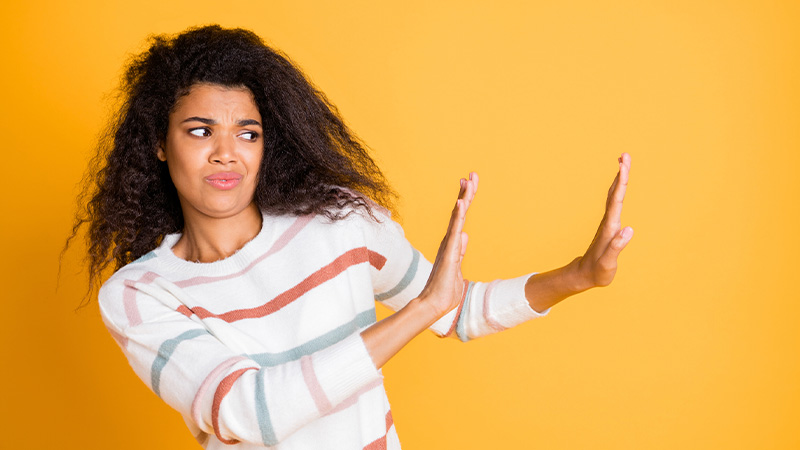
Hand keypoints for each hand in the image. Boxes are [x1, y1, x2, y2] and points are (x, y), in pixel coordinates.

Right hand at [418, 172, 478, 318]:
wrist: (436, 303)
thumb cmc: (446, 288)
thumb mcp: (458, 266)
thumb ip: (460, 251)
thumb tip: (465, 235)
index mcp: (453, 243)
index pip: (460, 217)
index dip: (465, 200)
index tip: (468, 183)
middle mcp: (450, 240)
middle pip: (459, 212)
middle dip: (467, 193)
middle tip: (472, 174)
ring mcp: (449, 245)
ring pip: (458, 217)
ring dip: (464, 199)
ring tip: (468, 182)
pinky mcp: (450, 252)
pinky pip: (455, 230)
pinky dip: (458, 216)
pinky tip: (461, 203)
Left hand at [575, 153, 633, 288]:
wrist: (584, 275)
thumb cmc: (597, 271)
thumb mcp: (607, 263)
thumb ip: (616, 246)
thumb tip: (628, 229)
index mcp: (609, 228)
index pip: (617, 201)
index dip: (621, 183)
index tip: (624, 167)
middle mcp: (608, 221)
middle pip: (615, 193)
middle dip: (621, 174)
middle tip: (625, 155)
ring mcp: (608, 222)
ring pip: (614, 196)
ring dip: (620, 178)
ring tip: (624, 162)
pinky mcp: (609, 226)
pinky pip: (615, 202)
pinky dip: (619, 189)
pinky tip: (621, 184)